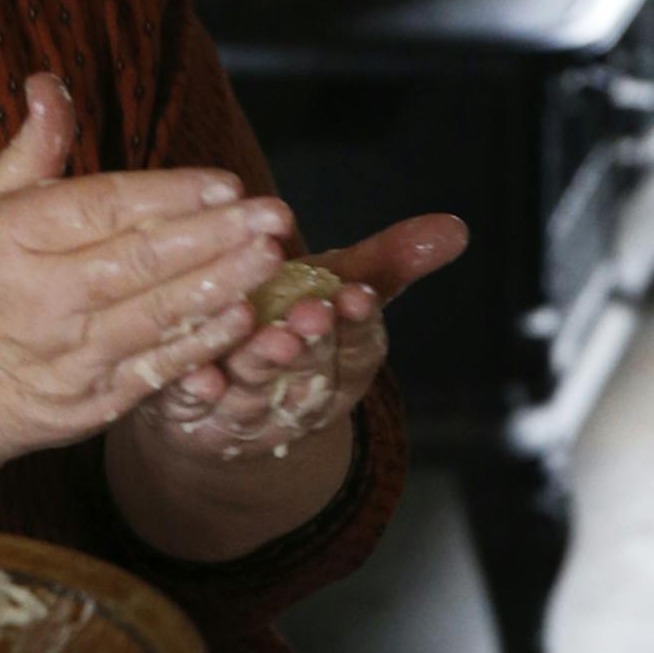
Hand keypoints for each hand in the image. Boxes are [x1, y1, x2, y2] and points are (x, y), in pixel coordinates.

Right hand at [0, 75, 297, 472]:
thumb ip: (32, 150)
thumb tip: (50, 82)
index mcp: (15, 238)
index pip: (103, 208)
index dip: (170, 195)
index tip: (227, 182)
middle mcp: (44, 296)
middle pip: (139, 260)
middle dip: (215, 236)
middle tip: (272, 215)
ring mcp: (70, 355)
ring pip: (156, 315)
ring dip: (221, 285)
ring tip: (271, 257)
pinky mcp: (93, 401)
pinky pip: (156, 369)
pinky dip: (202, 344)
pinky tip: (244, 318)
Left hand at [120, 212, 468, 465]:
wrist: (223, 394)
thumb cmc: (288, 317)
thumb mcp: (338, 284)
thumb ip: (390, 260)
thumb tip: (456, 228)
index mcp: (343, 365)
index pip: (359, 347)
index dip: (359, 324)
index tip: (358, 295)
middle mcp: (302, 399)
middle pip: (310, 373)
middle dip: (311, 343)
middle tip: (311, 313)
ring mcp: (250, 417)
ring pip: (257, 394)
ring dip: (260, 366)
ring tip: (262, 336)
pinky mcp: (198, 424)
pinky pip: (197, 412)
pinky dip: (197, 395)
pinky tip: (197, 374)